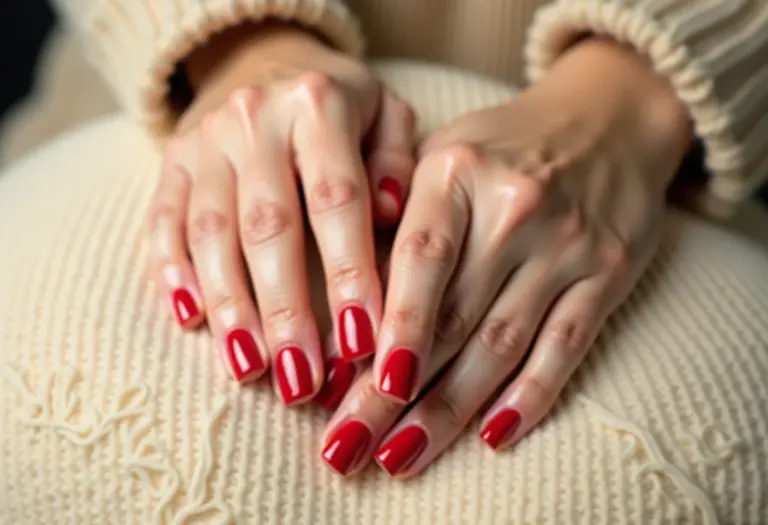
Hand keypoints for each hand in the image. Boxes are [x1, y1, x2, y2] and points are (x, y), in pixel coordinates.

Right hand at [145, 23, 415, 403]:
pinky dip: (173, 273)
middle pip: (267, 226)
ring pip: (210, 232)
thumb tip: (392, 217)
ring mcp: (204, 140)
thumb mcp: (387, 116)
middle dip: (285, 309)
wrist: (265, 61)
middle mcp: (254, 119)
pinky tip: (190, 320)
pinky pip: (162, 221)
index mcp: (318, 105)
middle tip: (302, 380)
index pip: (337, 199)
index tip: (364, 341)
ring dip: (230, 306)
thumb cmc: (343, 108)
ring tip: (250, 368)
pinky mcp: (170, 162)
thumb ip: (398, 162)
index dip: (349, 273)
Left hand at [320, 38, 692, 475]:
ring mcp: (566, 244)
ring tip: (402, 456)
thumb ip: (395, 220)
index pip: (416, 261)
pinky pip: (566, 346)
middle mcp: (514, 208)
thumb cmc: (501, 147)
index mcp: (456, 172)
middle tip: (348, 445)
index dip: (385, 329)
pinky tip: (493, 435)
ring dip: (448, 409)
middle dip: (393, 393)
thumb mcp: (442, 157)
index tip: (341, 389)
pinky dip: (530, 396)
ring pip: (501, 344)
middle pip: (449, 318)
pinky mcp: (608, 273)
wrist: (607, 119)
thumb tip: (345, 313)